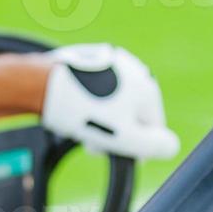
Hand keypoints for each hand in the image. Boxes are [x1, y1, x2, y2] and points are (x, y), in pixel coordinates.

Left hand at [41, 43, 178, 159]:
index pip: (152, 129)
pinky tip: (71, 109)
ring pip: (113, 102)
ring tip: (77, 125)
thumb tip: (170, 146)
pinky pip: (96, 88)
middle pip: (131, 113)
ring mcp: (111, 62)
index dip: (133, 147)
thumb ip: (153, 146)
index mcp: (148, 87)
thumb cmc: (83, 112)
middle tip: (90, 142)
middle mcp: (134, 70)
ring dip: (99, 119)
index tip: (110, 150)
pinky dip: (88, 102)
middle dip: (114, 132)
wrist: (42, 84)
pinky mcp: (89, 60)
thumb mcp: (124, 138)